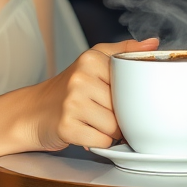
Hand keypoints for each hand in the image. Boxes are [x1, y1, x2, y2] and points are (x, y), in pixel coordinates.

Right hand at [30, 38, 159, 151]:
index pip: (130, 85)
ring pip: (114, 128)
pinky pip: (101, 142)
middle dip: (118, 116)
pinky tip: (85, 133)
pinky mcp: (66, 127)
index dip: (127, 97)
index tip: (114, 97)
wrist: (33, 111)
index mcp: (91, 59)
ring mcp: (72, 103)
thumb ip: (123, 51)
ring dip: (108, 132)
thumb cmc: (67, 90)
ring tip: (93, 123)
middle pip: (123, 108)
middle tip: (102, 112)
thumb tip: (153, 43)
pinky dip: (97, 143)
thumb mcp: (92, 61)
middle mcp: (80, 78)